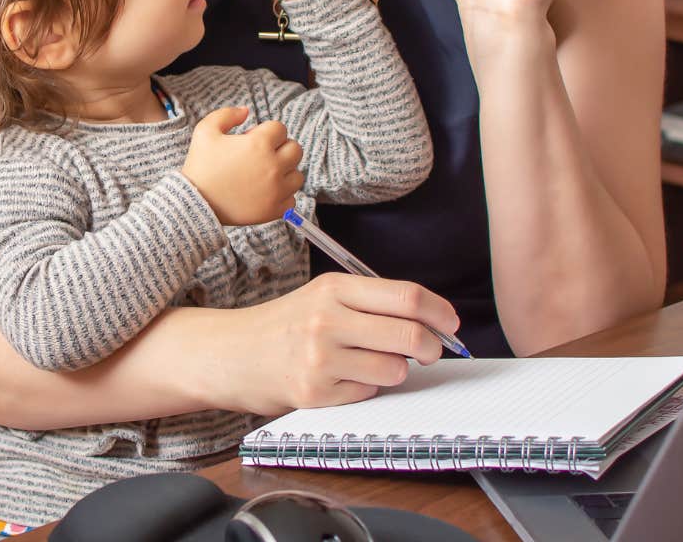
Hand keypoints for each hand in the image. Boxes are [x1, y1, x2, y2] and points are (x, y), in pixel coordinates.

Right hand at [181, 106, 303, 224]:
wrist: (194, 202)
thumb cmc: (200, 165)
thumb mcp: (205, 130)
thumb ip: (227, 114)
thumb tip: (246, 111)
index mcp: (259, 144)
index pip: (280, 128)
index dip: (266, 131)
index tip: (252, 140)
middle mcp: (273, 166)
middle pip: (295, 149)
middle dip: (280, 149)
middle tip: (261, 156)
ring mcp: (276, 190)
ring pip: (297, 175)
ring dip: (285, 173)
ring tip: (265, 176)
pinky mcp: (274, 210)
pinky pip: (292, 200)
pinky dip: (282, 196)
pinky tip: (266, 193)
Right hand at [208, 273, 463, 414]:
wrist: (231, 353)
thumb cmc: (285, 325)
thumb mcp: (323, 298)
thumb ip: (371, 304)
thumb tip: (431, 322)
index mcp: (334, 288)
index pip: (406, 296)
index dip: (440, 312)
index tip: (452, 324)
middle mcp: (327, 319)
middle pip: (410, 334)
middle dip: (432, 347)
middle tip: (431, 352)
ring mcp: (320, 358)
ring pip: (394, 370)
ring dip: (394, 371)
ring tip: (369, 364)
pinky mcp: (315, 392)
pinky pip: (368, 394)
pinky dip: (364, 389)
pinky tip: (340, 380)